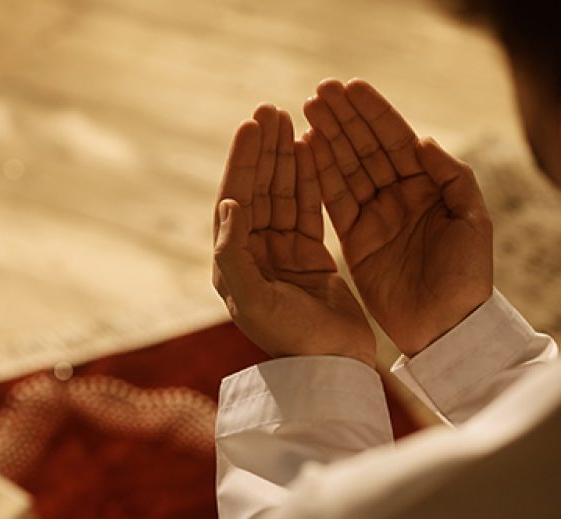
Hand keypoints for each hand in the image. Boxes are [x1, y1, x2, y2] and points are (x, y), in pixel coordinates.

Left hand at [212, 104, 375, 366]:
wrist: (332, 367)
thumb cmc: (291, 339)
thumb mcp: (255, 300)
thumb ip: (234, 254)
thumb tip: (228, 205)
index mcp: (232, 264)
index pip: (235, 200)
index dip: (242, 162)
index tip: (252, 126)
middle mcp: (252, 256)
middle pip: (257, 190)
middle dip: (263, 151)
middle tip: (270, 110)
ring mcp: (280, 255)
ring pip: (282, 195)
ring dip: (284, 158)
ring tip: (289, 119)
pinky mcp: (309, 258)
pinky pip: (306, 209)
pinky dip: (309, 179)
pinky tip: (311, 150)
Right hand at [304, 78, 492, 355]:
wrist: (448, 327)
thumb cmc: (468, 277)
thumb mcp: (473, 223)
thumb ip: (453, 179)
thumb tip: (423, 142)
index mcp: (430, 187)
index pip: (397, 140)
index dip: (374, 113)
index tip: (351, 88)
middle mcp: (400, 196)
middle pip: (367, 148)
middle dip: (344, 119)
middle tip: (319, 92)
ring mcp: (376, 217)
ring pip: (347, 169)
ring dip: (327, 139)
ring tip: (306, 111)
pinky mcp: (356, 241)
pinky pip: (334, 202)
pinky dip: (320, 176)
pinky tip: (305, 150)